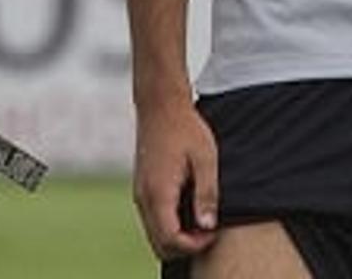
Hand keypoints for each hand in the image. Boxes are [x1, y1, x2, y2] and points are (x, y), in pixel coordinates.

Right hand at [133, 99, 219, 260]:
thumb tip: (207, 226)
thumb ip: (207, 194)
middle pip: (159, 244)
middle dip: (184, 247)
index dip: (193, 245)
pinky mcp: (141, 189)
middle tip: (208, 231)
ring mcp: (140, 193)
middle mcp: (144, 197)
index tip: (212, 233)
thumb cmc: (185, 128)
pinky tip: (188, 211)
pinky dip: (168, 226)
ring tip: (200, 221)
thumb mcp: (205, 159)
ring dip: (176, 237)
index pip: (170, 239)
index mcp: (159, 192)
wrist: (160, 105)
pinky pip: (152, 220)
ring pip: (153, 234)